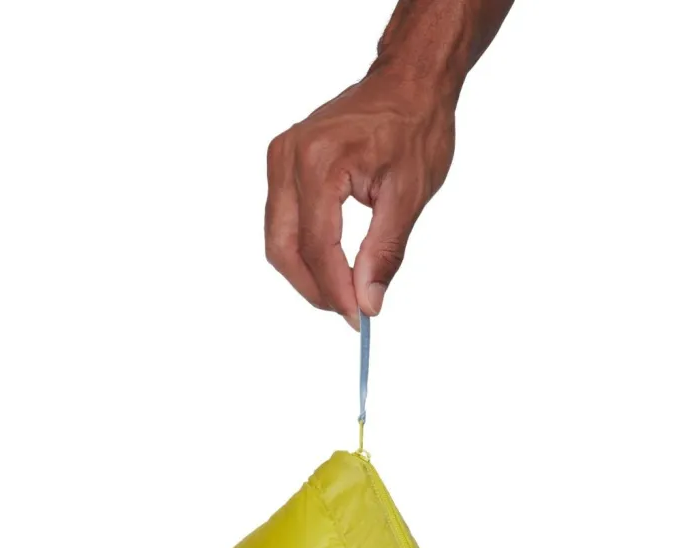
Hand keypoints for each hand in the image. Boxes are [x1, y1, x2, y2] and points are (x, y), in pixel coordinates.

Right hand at [265, 70, 455, 327]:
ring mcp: (280, 159)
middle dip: (315, 288)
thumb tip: (368, 301)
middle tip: (350, 312)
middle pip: (285, 248)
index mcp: (320, 162)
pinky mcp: (282, 164)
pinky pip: (283, 222)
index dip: (336, 290)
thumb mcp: (410, 195)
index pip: (318, 246)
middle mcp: (289, 158)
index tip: (360, 318)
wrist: (407, 83)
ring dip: (306, 274)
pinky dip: (303, 251)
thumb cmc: (415, 127)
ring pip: (278, 240)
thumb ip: (385, 252)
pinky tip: (332, 265)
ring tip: (343, 292)